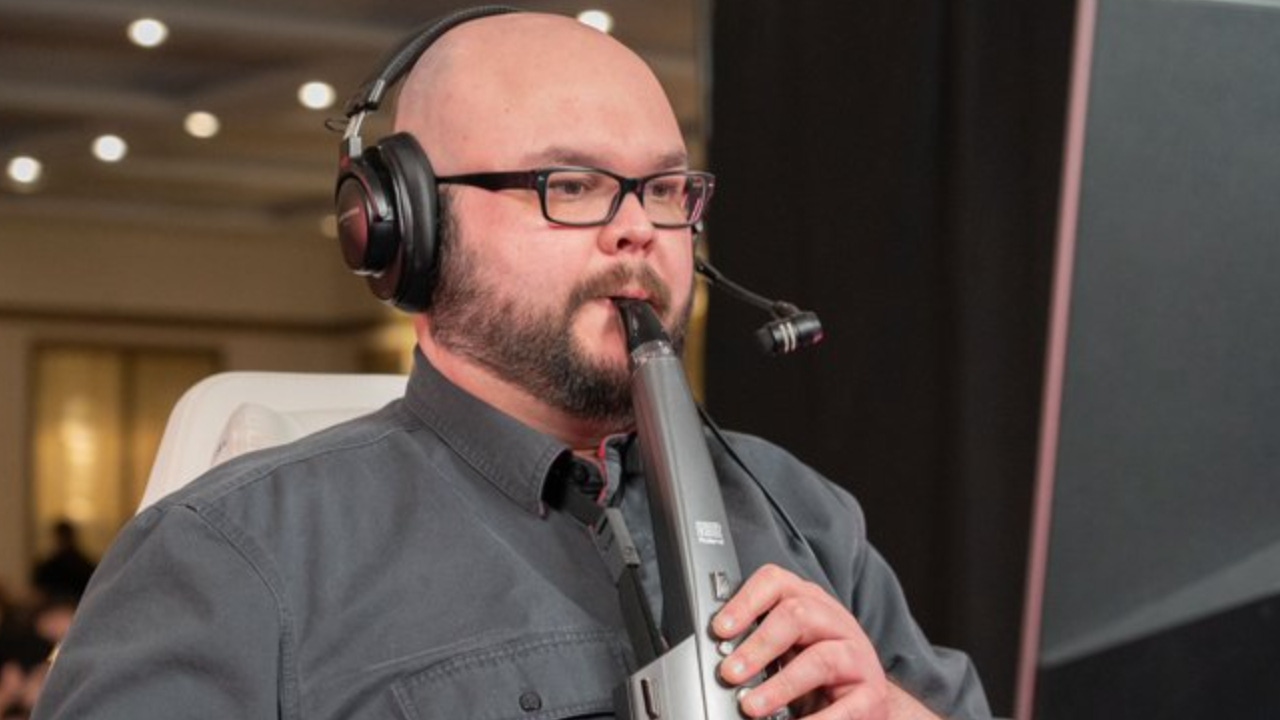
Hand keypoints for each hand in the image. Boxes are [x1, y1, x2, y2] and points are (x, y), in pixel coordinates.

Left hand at [713, 564, 935, 718]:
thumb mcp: (788, 649)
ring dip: (780, 685)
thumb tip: (717, 658)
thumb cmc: (817, 673)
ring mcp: (857, 657)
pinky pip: (845, 708)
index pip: (776, 582)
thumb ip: (757, 646)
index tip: (719, 630)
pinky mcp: (872, 694)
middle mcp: (835, 623)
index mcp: (809, 603)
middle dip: (758, 645)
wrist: (865, 702)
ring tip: (751, 706)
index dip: (746, 602)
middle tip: (729, 673)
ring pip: (820, 659)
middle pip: (797, 614)